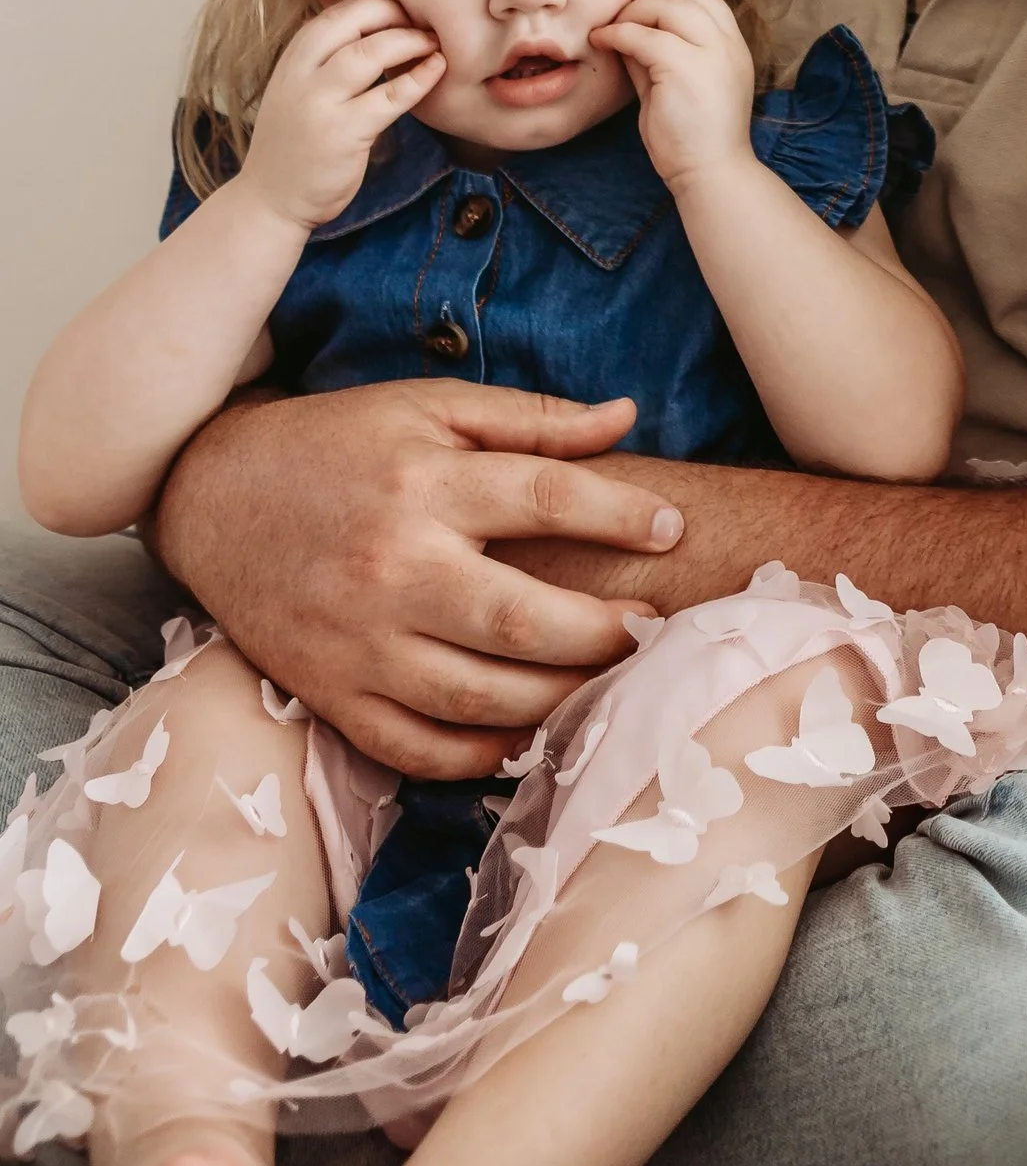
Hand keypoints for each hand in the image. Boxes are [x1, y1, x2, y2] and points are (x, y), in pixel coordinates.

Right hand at [152, 381, 688, 775]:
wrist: (213, 497)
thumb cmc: (339, 445)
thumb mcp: (429, 409)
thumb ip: (530, 419)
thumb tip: (626, 419)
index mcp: (422, 484)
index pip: (546, 500)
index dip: (622, 518)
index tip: (673, 529)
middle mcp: (391, 567)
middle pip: (519, 618)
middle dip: (602, 631)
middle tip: (654, 628)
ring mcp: (357, 641)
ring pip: (477, 696)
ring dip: (558, 699)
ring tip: (610, 681)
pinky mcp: (330, 694)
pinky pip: (415, 748)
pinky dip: (480, 755)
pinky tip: (530, 735)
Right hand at [235, 0, 443, 230]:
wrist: (269, 200)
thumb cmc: (294, 145)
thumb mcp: (297, 92)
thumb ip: (324, 64)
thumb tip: (374, 32)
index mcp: (291, 61)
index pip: (333, 14)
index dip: (373, 6)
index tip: (402, 11)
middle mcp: (301, 76)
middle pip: (351, 23)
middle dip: (393, 14)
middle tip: (424, 23)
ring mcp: (320, 104)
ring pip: (370, 53)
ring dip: (409, 41)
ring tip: (434, 43)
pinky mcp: (344, 133)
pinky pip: (390, 96)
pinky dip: (419, 78)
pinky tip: (436, 69)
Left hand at [594, 0, 756, 192]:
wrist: (710, 174)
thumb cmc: (693, 137)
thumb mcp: (679, 85)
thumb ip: (659, 55)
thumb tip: (627, 28)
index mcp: (733, 45)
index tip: (638, 8)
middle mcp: (728, 42)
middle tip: (618, 15)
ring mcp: (711, 52)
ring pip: (664, 5)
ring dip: (630, 12)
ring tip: (610, 28)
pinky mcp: (685, 67)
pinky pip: (643, 36)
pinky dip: (617, 34)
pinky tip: (601, 41)